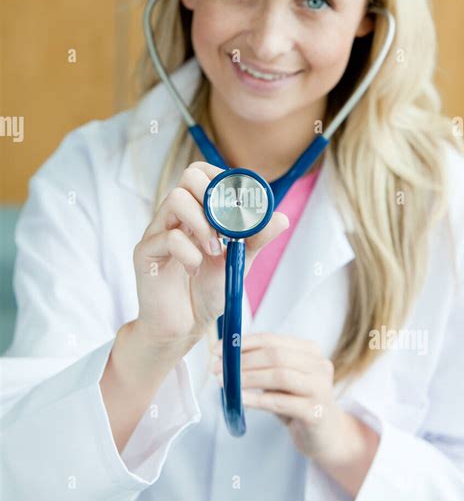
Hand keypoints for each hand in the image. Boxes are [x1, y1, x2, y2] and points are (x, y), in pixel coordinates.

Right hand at [132, 162, 288, 360]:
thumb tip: (281, 217)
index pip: (203, 173)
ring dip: (203, 223)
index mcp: (195, 212)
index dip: (224, 178)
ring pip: (176, 199)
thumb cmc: (207, 291)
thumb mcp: (239, 261)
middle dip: (215, 197)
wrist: (185, 327)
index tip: (241, 201)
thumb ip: (256, 239)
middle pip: (189, 176)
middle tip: (227, 225)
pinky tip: (195, 271)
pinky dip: (190, 254)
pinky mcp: (145, 253)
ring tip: (214, 250)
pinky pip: (168, 237)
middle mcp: (174, 216)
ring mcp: (157, 231)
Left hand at [212, 332, 378, 481]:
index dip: (243, 343)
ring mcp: (321, 388)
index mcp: (309, 351)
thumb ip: (262, 367)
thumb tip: (225, 358)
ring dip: (248, 378)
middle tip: (217, 369)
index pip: (272, 339)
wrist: (326, 436)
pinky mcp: (316, 412)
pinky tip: (241, 399)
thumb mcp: (281, 380)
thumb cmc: (298, 403)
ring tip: (226, 383)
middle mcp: (319, 365)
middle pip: (275, 355)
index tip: (219, 349)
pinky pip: (282, 402)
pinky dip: (257, 399)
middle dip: (242, 361)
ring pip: (280, 375)